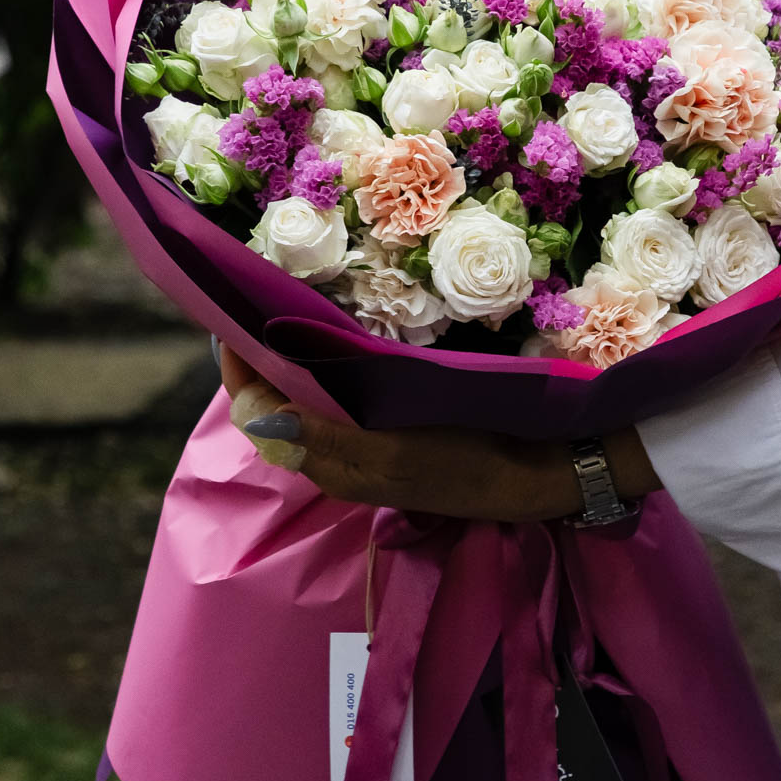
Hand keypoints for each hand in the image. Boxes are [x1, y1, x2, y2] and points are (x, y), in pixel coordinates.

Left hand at [217, 344, 661, 521]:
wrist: (550, 471)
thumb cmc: (475, 453)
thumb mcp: (399, 448)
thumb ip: (327, 437)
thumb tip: (260, 417)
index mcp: (335, 465)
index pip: (258, 415)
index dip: (239, 372)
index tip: (230, 320)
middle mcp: (342, 463)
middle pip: (276, 412)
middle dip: (259, 366)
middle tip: (255, 309)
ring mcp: (370, 455)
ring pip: (306, 410)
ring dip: (291, 370)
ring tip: (288, 320)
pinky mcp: (397, 444)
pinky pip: (340, 411)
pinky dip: (326, 379)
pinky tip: (339, 349)